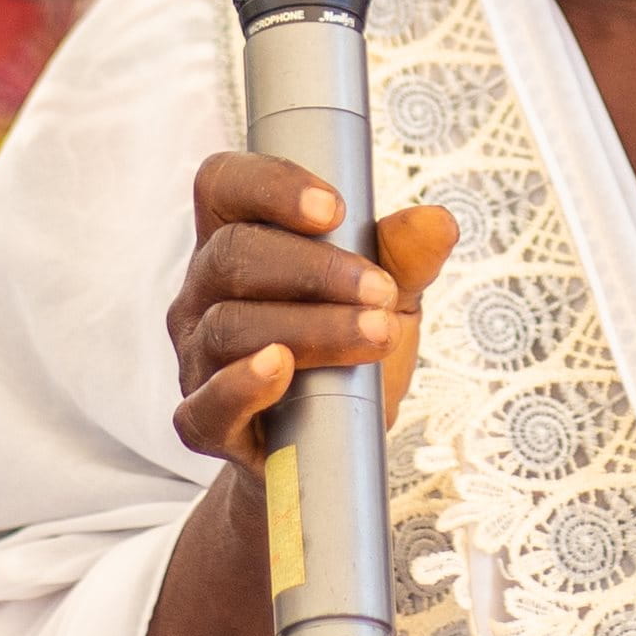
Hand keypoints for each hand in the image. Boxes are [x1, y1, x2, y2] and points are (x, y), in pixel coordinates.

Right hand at [165, 149, 456, 467]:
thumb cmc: (348, 351)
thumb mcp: (385, 296)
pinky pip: (204, 405)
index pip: (223, 186)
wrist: (330, 449)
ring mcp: (197, 358)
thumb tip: (438, 222)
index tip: (336, 209)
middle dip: (315, 268)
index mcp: (236, 240)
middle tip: (382, 290)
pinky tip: (281, 368)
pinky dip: (241, 385)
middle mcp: (204, 292)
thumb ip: (405, 256)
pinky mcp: (203, 424)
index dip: (270, 186)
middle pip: (233, 255)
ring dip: (310, 326)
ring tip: (375, 334)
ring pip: (230, 326)